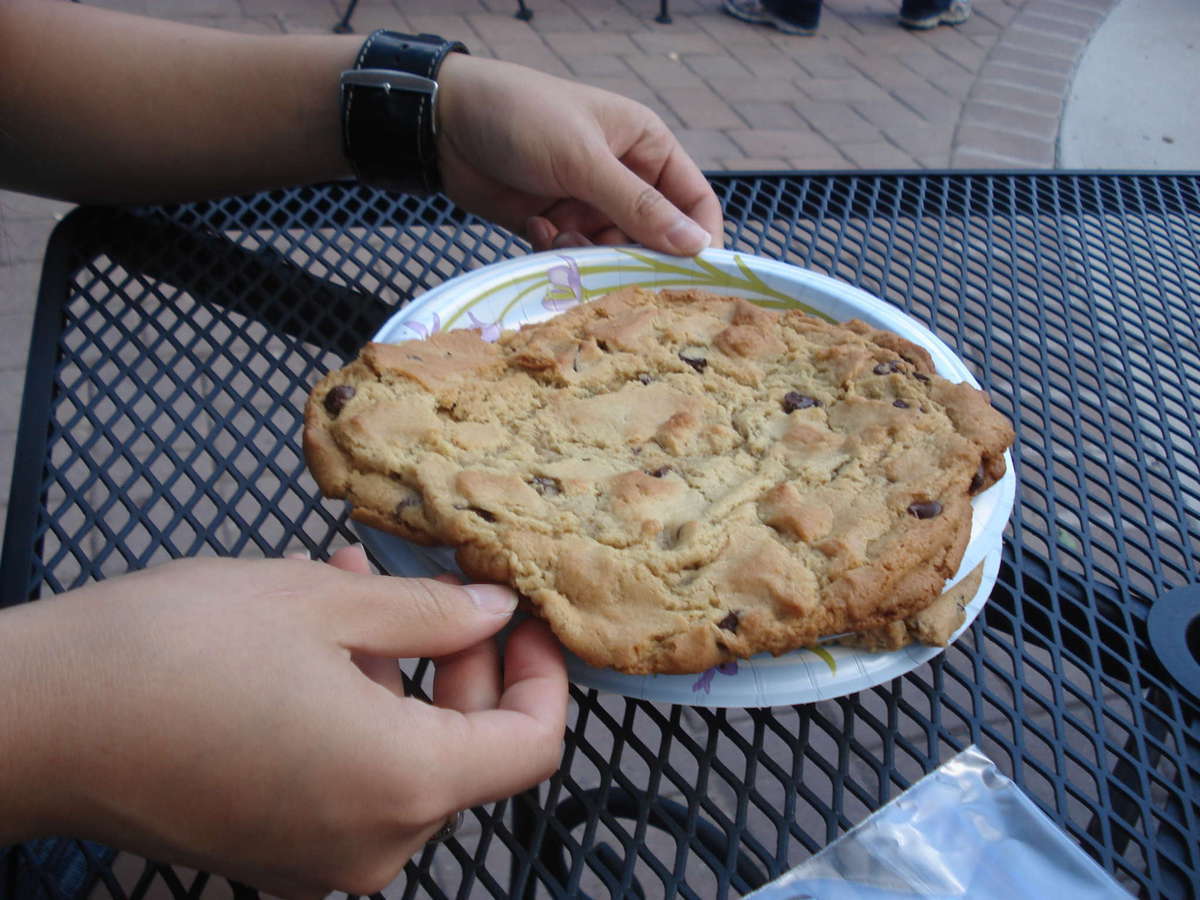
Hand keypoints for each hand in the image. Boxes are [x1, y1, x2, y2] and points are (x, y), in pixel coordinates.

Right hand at [0, 548, 566, 898]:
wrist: (37, 720)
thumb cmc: (178, 649)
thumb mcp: (324, 603)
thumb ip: (432, 612)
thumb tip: (493, 612)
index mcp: (404, 783)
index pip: (532, 745)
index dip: (542, 673)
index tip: (522, 617)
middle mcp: (374, 843)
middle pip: (468, 753)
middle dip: (459, 662)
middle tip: (428, 581)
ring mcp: (319, 860)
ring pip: (403, 760)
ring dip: (396, 674)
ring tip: (350, 588)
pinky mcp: (271, 853)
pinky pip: (347, 781)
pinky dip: (353, 714)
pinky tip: (310, 643)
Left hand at [436, 54, 722, 255]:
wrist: (444, 123)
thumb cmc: (522, 118)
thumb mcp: (584, 159)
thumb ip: (638, 206)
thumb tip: (696, 247)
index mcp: (646, 147)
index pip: (694, 201)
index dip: (697, 239)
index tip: (691, 278)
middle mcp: (623, 177)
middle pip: (652, 237)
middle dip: (633, 255)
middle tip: (610, 266)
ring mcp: (587, 202)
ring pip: (611, 252)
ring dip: (590, 256)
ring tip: (560, 236)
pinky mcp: (553, 224)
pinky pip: (573, 256)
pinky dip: (558, 252)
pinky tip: (536, 228)